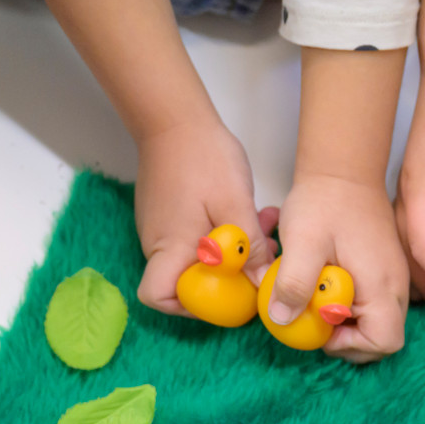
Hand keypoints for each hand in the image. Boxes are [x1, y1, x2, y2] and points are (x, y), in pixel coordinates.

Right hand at [134, 120, 267, 316]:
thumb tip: (263, 284)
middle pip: (188, 282)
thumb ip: (250, 248)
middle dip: (229, 277)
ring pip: (200, 258)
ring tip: (265, 228)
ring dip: (234, 252)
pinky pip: (198, 238)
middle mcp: (159, 244)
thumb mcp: (236, 205)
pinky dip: (225, 234)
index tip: (225, 290)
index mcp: (170, 247)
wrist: (176, 118)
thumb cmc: (203, 158)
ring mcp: (163, 229)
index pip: (158, 297)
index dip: (189, 305)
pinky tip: (252, 214)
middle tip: (261, 258)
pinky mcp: (171, 216)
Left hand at [270, 173, 406, 361]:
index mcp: (382, 285)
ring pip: (377, 322)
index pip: (384, 342)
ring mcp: (392, 278)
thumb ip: (293, 284)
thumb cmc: (325, 202)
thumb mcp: (302, 242)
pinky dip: (350, 306)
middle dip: (348, 339)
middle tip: (315, 316)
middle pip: (383, 338)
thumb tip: (282, 320)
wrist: (341, 170)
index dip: (351, 345)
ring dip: (347, 323)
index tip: (321, 325)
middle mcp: (395, 285)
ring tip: (318, 300)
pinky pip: (372, 303)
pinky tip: (327, 286)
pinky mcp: (383, 270)